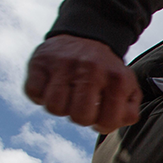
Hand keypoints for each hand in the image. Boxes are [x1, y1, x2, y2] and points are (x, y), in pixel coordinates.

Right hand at [24, 35, 141, 132]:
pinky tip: (51, 87)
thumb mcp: (128, 87)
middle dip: (81, 118)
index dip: (102, 125)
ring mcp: (64, 63)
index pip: (107, 122)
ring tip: (68, 95)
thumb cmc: (107, 72)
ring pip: (54, 107)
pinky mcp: (40, 61)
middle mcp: (91, 69)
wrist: (86, 36)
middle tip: (83, 105)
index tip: (100, 114)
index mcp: (117, 79)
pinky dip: (39, 96)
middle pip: (79, 117)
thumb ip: (129, 111)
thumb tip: (113, 123)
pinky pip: (33, 93)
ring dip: (60, 107)